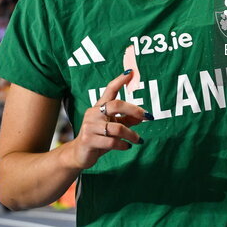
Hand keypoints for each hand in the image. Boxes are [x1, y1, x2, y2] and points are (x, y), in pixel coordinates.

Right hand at [67, 46, 151, 169]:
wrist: (79, 154)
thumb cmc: (99, 137)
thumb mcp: (114, 127)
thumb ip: (127, 121)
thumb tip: (143, 117)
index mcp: (99, 107)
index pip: (109, 90)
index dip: (120, 80)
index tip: (130, 72)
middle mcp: (93, 113)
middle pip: (116, 105)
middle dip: (134, 110)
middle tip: (147, 116)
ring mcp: (90, 126)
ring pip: (117, 128)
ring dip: (131, 134)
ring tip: (138, 139)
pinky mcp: (89, 140)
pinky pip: (111, 142)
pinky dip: (123, 145)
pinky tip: (127, 146)